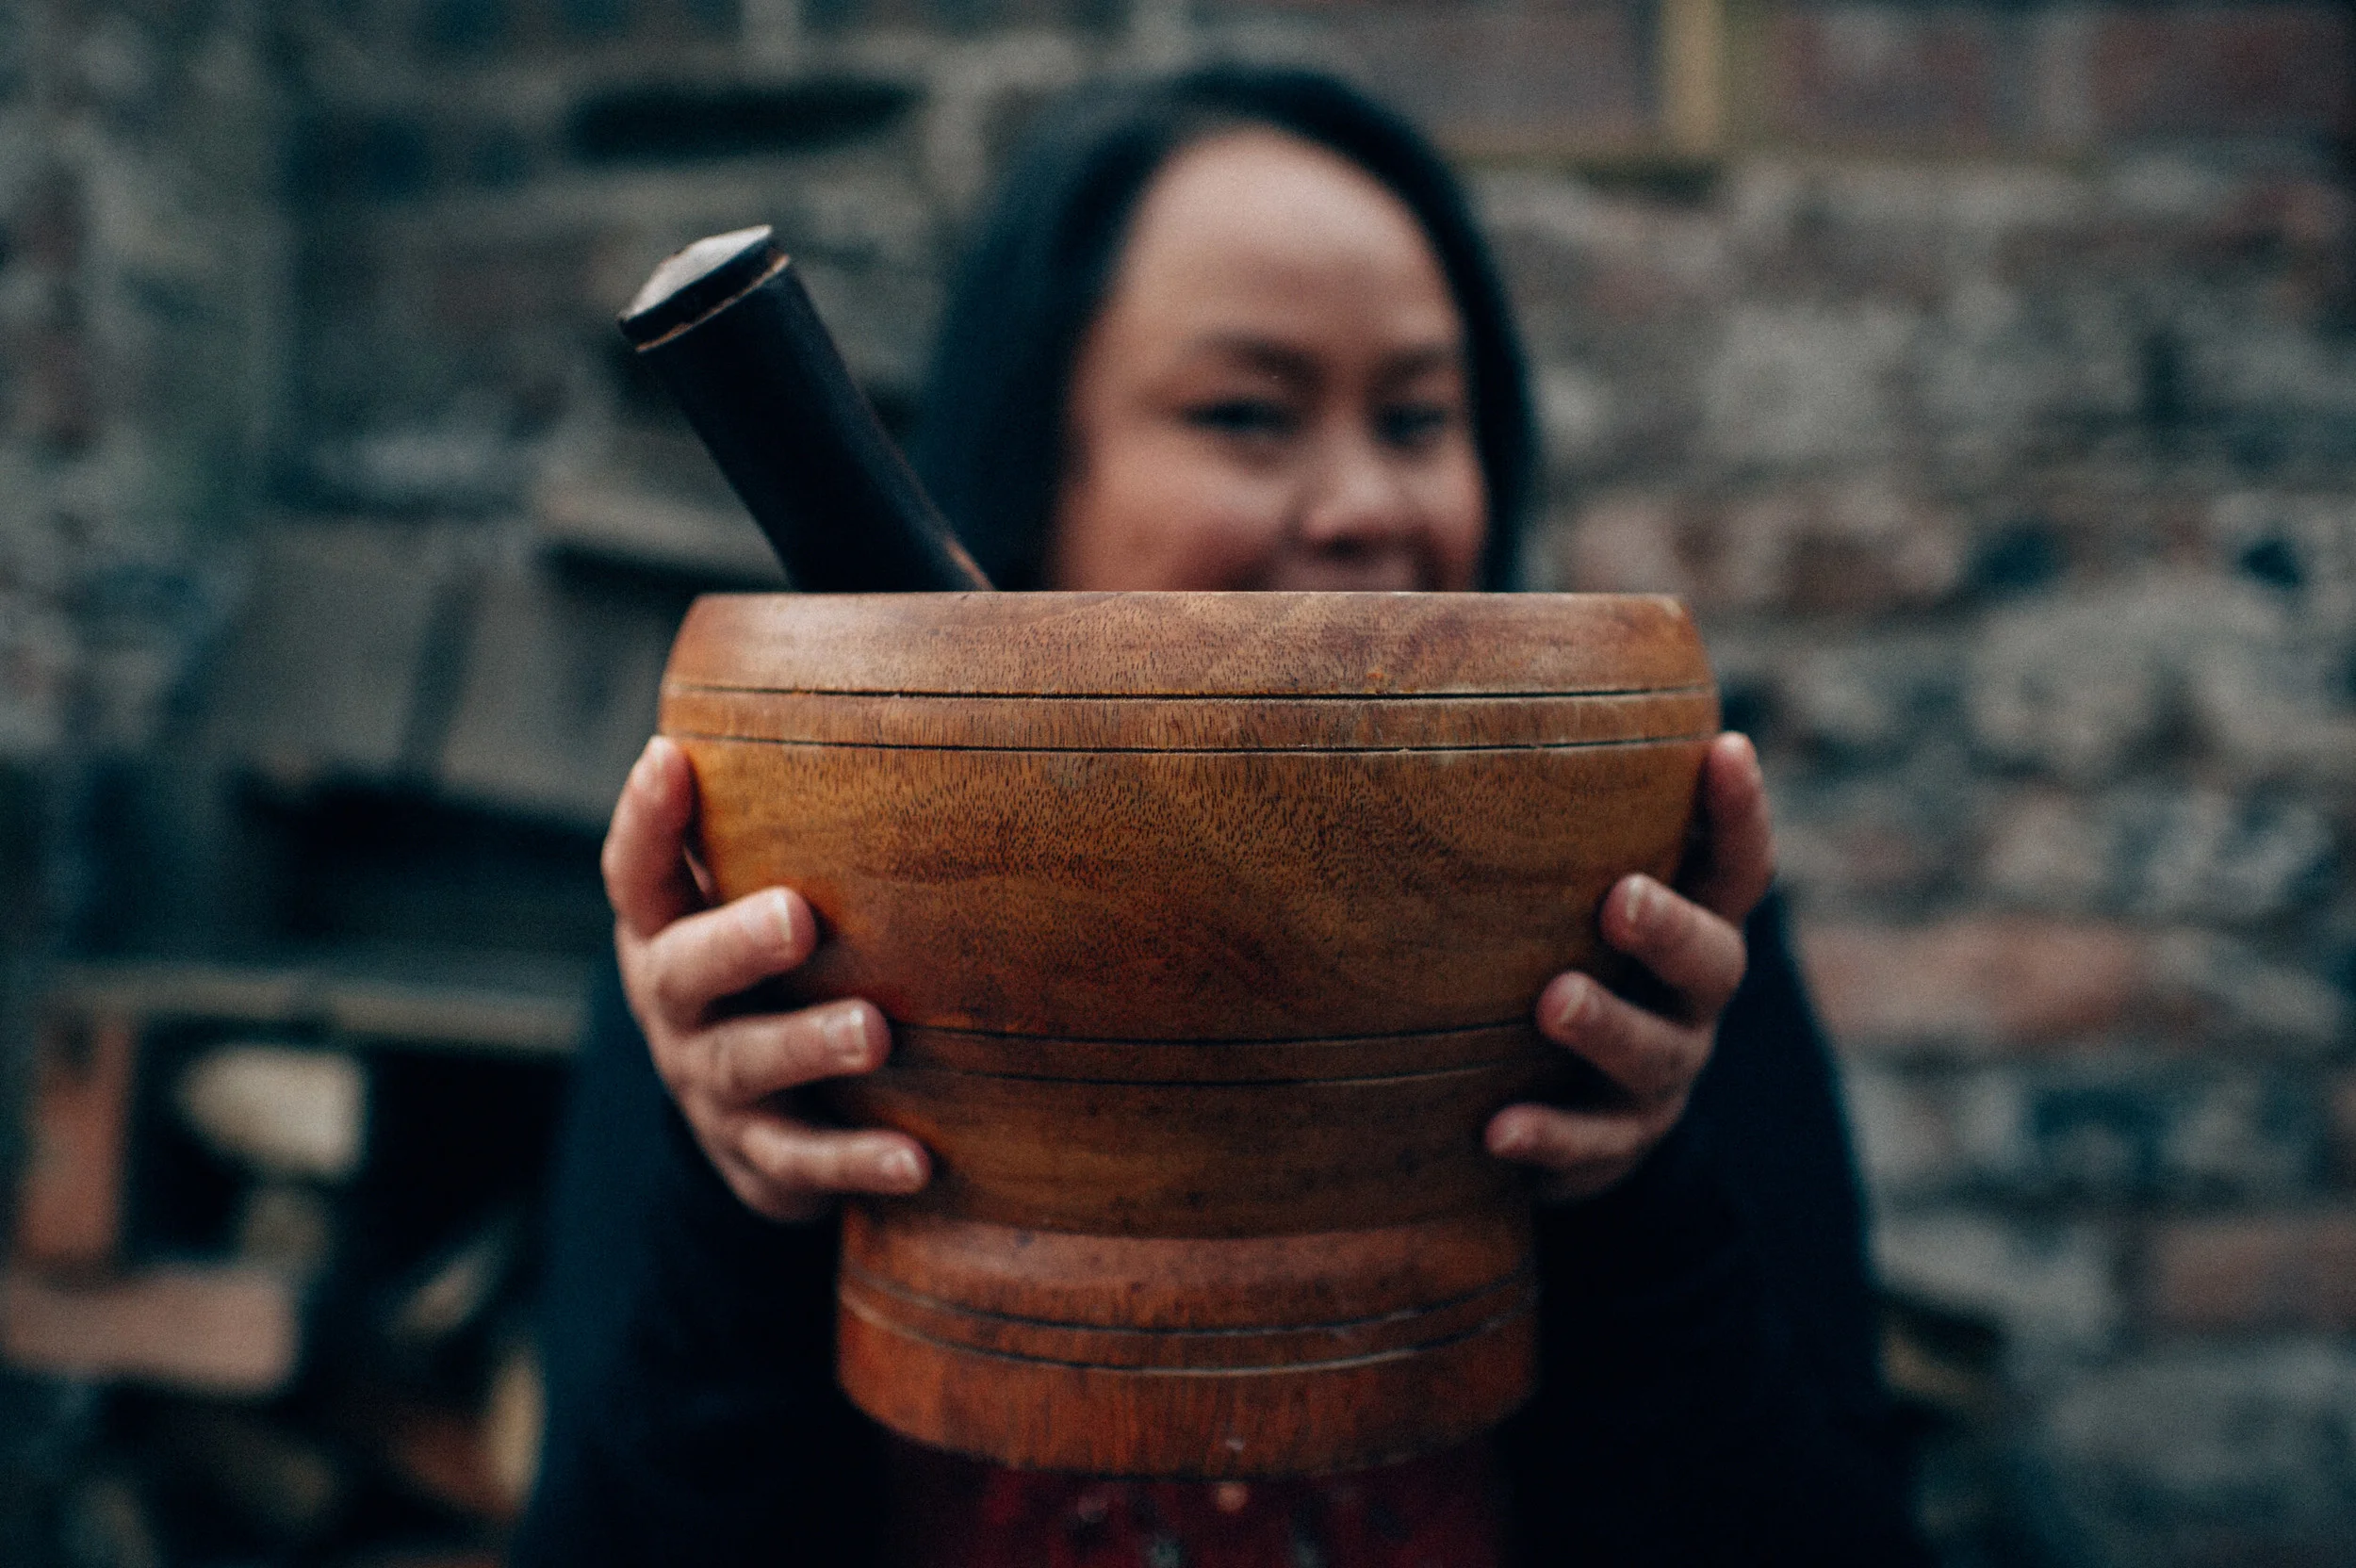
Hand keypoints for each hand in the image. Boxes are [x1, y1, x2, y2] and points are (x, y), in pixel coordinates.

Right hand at [602, 736, 930, 1222]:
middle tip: (799, 917)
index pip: (635, 871)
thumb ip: (781, 816)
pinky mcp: (759, 1157)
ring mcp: (711, 1086)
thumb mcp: (749, 892)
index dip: (644, 819)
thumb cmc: (769, 965)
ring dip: (809, 1047)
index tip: (669, 758)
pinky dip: (857, 1162)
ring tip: (875, 1031)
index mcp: (666, 930)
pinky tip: (917, 1157)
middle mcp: (675, 1006)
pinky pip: (804, 1162)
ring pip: (746, 1066)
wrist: (751, 1117)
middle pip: (682, 972)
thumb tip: (877, 655)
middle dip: (737, 944)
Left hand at [1485, 733, 1774, 1203]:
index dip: (1740, 812)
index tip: (1726, 747)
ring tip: (1552, 1001)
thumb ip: (1537, 825)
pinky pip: (1589, 1147)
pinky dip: (1550, 1138)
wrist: (1568, 1114)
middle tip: (1620, 897)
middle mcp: (1691, 1000)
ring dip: (1605, 1026)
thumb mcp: (1562, 896)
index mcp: (1692, 926)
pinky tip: (1498, 1128)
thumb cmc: (1557, 958)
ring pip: (1653, 1055)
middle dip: (1670, 928)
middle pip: (1712, 961)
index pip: (1737, 866)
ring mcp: (1661, 1078)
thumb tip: (1435, 677)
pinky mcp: (1614, 1146)